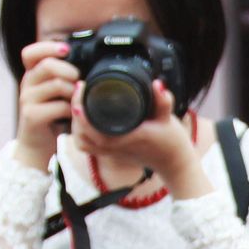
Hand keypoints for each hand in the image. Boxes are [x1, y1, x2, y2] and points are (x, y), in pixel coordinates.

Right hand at [13, 40, 77, 169]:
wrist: (36, 145)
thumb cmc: (52, 118)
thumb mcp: (56, 94)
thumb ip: (63, 79)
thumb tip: (87, 64)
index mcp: (32, 75)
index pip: (30, 53)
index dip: (47, 47)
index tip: (66, 49)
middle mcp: (26, 84)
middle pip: (47, 65)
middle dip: (69, 70)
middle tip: (78, 80)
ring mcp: (27, 100)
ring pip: (55, 84)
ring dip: (73, 92)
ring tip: (77, 100)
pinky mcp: (32, 116)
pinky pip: (59, 106)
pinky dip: (71, 110)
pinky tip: (73, 114)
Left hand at [69, 78, 209, 198]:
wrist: (173, 163)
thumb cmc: (171, 142)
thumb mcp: (169, 119)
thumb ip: (163, 101)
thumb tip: (158, 84)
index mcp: (127, 138)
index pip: (94, 126)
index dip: (82, 107)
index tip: (81, 88)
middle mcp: (116, 147)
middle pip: (82, 132)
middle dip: (75, 109)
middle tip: (79, 90)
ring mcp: (112, 152)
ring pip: (81, 141)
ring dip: (75, 123)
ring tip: (79, 103)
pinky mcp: (110, 153)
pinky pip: (87, 145)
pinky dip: (79, 133)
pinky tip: (82, 119)